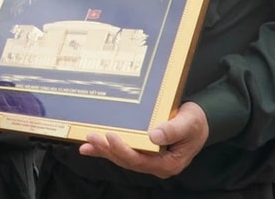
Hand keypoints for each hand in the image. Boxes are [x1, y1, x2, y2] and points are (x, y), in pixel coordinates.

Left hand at [79, 101, 207, 177]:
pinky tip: (89, 147)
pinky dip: (106, 149)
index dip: (123, 150)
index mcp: (168, 163)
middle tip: (92, 137)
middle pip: (128, 161)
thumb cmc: (195, 123)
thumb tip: (154, 136)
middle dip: (108, 150)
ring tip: (88, 142)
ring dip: (104, 150)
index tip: (111, 136)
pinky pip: (121, 152)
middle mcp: (156, 164)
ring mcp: (148, 159)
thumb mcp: (189, 123)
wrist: (197, 122)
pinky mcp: (142, 152)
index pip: (141, 161)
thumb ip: (173, 130)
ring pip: (122, 158)